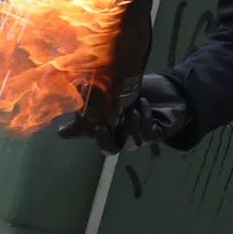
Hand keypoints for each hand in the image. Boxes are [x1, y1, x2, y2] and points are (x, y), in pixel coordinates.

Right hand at [57, 74, 192, 152]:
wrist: (168, 94)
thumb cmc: (138, 92)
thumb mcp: (117, 87)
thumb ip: (98, 89)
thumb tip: (73, 85)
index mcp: (107, 125)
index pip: (87, 133)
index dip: (77, 134)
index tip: (64, 131)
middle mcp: (120, 136)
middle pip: (108, 148)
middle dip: (103, 140)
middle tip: (100, 127)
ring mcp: (137, 138)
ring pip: (129, 142)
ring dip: (130, 127)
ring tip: (132, 110)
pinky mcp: (153, 135)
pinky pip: (148, 134)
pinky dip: (145, 119)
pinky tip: (143, 104)